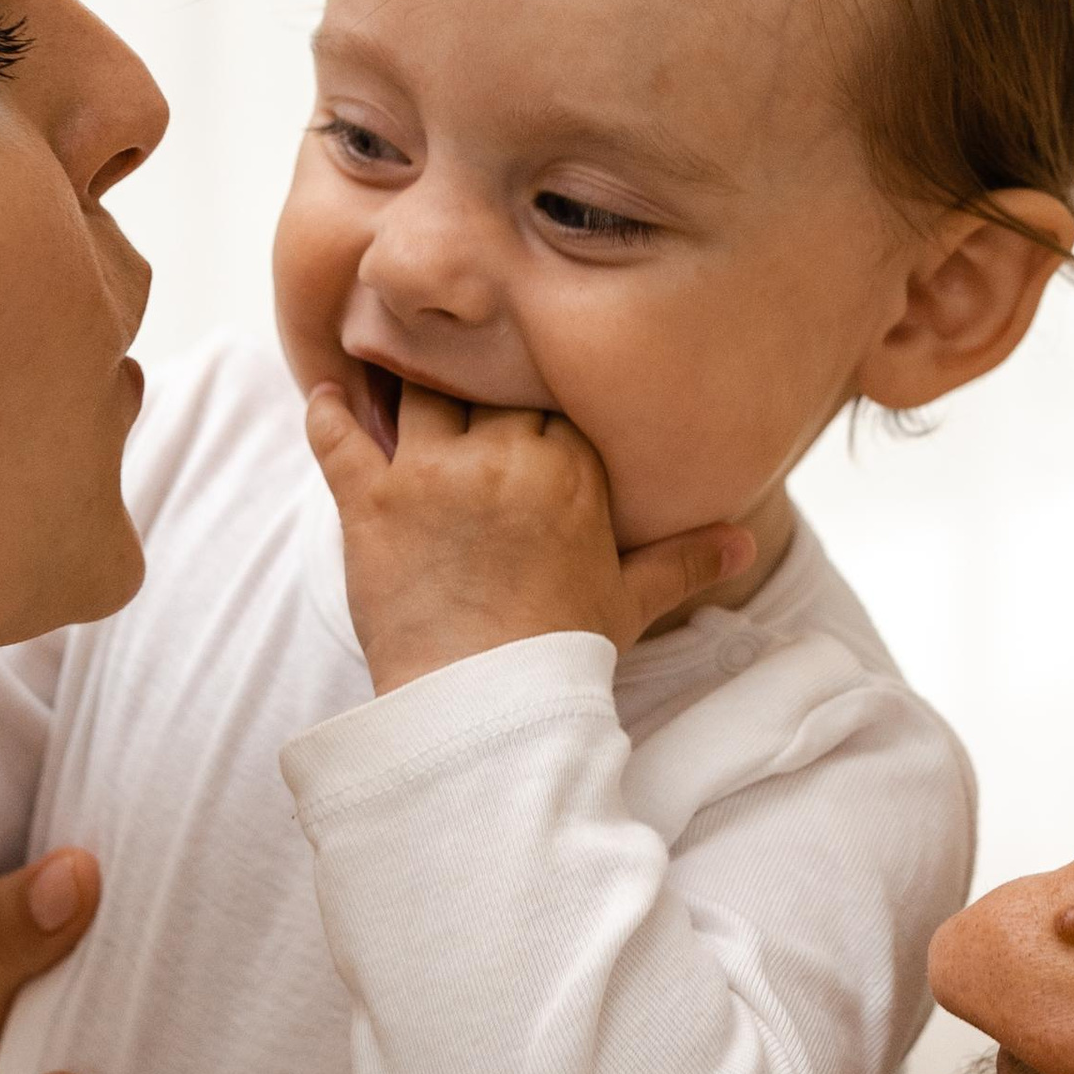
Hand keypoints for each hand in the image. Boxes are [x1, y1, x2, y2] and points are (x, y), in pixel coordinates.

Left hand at [307, 383, 754, 694]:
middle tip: (453, 359)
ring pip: (413, 390)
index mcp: (571, 467)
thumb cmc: (560, 656)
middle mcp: (502, 456)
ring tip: (389, 367)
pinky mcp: (369, 503)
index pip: (544, 390)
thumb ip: (685, 562)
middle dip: (470, 371)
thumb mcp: (630, 603)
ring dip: (400, 379)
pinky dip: (326, 412)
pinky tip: (326, 394)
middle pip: (480, 376)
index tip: (514, 385)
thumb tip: (746, 542)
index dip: (528, 386)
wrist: (484, 713)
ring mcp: (430, 475)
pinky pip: (336, 433)